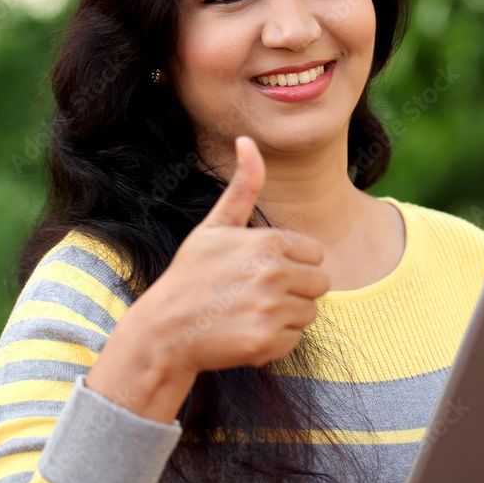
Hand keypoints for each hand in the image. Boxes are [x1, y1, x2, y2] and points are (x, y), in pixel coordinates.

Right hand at [131, 134, 330, 373]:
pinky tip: (245, 334)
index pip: (315, 255)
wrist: (164, 331)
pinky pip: (294, 340)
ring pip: (308, 314)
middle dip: (293, 291)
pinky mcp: (266, 341)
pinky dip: (274, 342)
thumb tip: (247, 139)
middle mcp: (274, 273)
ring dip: (284, 317)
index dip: (291, 264)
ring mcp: (271, 308)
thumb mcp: (214, 226)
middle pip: (319, 285)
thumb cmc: (190, 276)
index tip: (259, 271)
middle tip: (253, 295)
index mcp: (269, 241)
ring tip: (247, 314)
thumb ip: (242, 187)